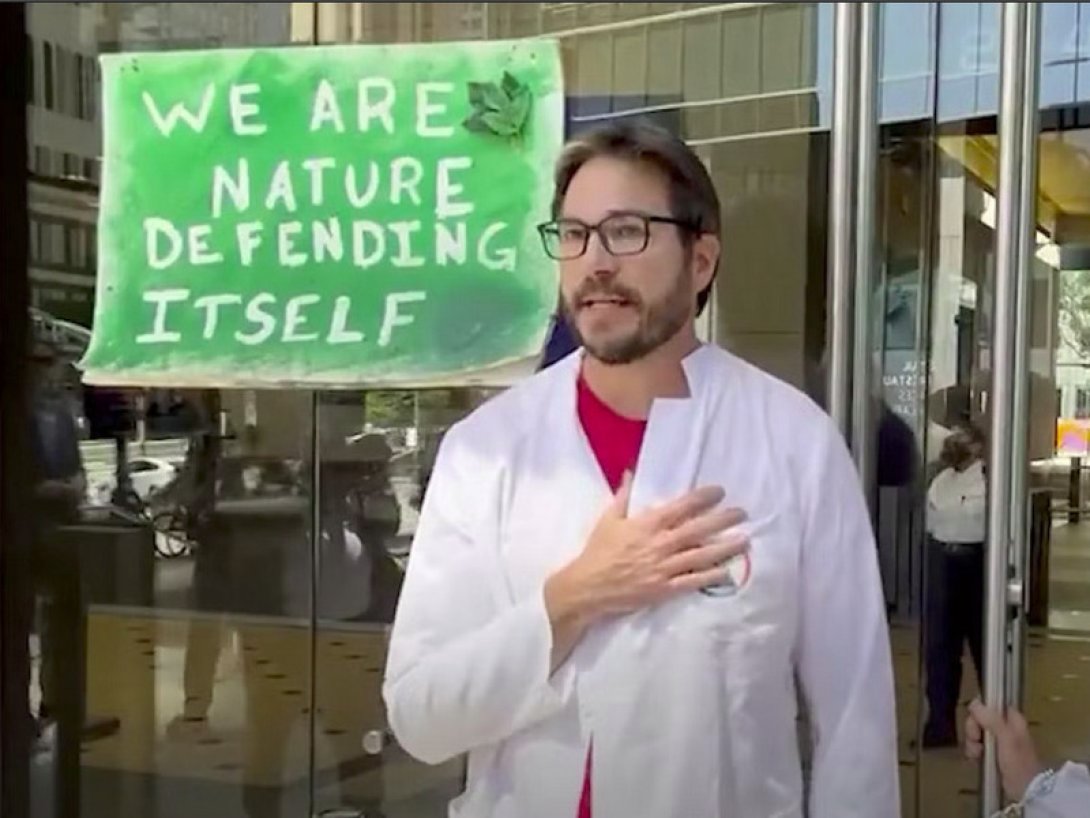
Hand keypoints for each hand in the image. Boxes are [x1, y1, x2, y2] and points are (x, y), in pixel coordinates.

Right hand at [543, 473, 747, 671]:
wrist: (588, 587)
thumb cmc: (598, 551)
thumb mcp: (608, 519)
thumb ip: (623, 495)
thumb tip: (630, 472)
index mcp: (646, 525)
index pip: (680, 507)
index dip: (702, 498)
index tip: (719, 491)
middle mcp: (659, 544)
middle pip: (697, 530)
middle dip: (722, 520)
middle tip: (742, 513)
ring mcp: (663, 568)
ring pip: (701, 556)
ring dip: (725, 547)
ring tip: (745, 540)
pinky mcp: (664, 589)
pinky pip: (693, 582)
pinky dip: (711, 576)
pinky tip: (727, 571)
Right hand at [965, 699, 1044, 800]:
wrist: (1025, 790)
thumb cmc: (1018, 762)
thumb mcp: (1006, 737)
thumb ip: (991, 719)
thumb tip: (974, 702)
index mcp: (1012, 719)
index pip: (990, 705)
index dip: (979, 711)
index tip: (976, 722)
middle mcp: (1004, 727)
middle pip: (979, 718)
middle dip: (973, 729)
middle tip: (976, 740)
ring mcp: (998, 741)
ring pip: (976, 732)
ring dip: (972, 742)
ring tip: (977, 754)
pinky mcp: (992, 753)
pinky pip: (976, 746)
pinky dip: (973, 751)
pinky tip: (976, 758)